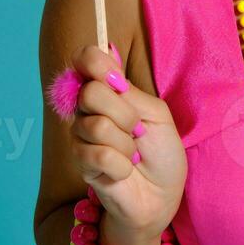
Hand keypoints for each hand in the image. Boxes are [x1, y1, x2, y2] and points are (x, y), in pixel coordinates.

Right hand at [63, 43, 186, 236]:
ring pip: (96, 126)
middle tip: (138, 130)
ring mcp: (81, 136)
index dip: (95, 63)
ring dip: (126, 144)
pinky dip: (121, 165)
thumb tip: (107, 50)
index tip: (117, 81)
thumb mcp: (155, 113)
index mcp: (107, 90)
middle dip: (124, 114)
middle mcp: (88, 109)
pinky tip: (125, 171)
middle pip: (90, 92)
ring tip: (134, 155)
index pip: (85, 59)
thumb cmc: (161, 152)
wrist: (161, 194)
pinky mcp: (81, 163)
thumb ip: (128, 90)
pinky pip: (99, 155)